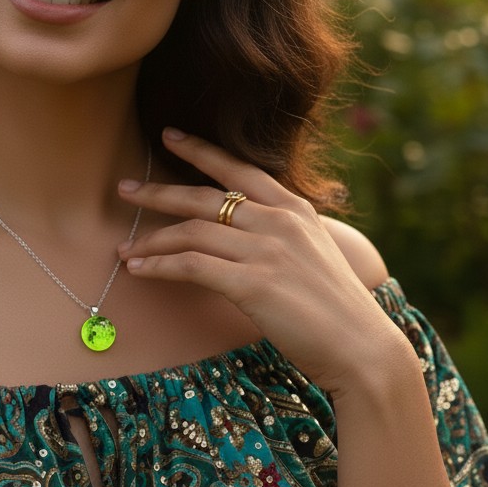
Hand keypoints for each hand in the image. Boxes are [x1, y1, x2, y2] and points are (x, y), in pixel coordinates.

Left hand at [117, 128, 408, 397]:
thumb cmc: (337, 310)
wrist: (364, 350)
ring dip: (150, 240)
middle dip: (158, 192)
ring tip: (123, 248)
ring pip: (191, 232)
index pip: (238, 168)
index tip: (169, 136)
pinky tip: (139, 270)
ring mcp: (266, 250)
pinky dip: (159, 266)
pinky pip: (191, 266)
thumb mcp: (314, 254)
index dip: (200, 150)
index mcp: (296, 209)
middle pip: (203, 196)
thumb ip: (282, 235)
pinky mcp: (252, 283)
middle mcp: (279, 221)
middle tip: (124, 189)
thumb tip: (243, 232)